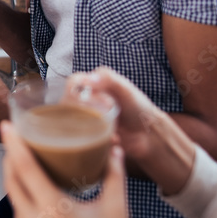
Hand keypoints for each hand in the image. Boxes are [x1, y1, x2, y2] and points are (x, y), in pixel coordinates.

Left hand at [1, 121, 136, 217]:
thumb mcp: (117, 210)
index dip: (13, 144)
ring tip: (26, 166)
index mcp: (56, 211)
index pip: (25, 169)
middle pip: (11, 182)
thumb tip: (115, 150)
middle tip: (16, 141)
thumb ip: (114, 176)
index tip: (7, 126)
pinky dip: (23, 204)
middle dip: (10, 158)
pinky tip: (33, 197)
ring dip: (16, 182)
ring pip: (13, 202)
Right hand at [66, 67, 193, 194]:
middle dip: (88, 111)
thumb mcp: (127, 90)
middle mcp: (84, 99)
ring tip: (111, 128)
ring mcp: (84, 117)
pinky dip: (95, 138)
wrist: (147, 135)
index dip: (82, 91)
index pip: (73, 83)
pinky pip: (80, 137)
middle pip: (68, 102)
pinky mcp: (87, 134)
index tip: (101, 101)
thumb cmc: (138, 108)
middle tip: (108, 115)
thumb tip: (88, 78)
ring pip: (72, 120)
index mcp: (92, 84)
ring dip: (90, 125)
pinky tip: (112, 139)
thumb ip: (109, 79)